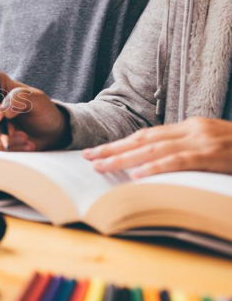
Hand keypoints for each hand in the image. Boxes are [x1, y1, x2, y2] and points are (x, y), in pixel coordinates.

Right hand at [0, 72, 68, 150]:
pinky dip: (6, 146)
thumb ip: (20, 99)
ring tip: (25, 137)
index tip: (0, 117)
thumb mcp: (38, 100)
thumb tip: (3, 109)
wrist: (48, 131)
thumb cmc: (42, 109)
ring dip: (1, 137)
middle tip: (11, 130)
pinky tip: (24, 144)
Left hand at [84, 118, 231, 177]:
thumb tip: (155, 165)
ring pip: (154, 148)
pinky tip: (135, 174)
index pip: (148, 134)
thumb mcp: (213, 148)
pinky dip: (154, 166)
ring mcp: (204, 140)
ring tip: (101, 167)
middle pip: (144, 138)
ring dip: (124, 158)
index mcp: (191, 126)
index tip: (98, 151)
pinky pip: (178, 161)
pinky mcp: (213, 154)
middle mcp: (194, 129)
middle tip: (87, 158)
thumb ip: (187, 152)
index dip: (121, 143)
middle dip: (113, 149)